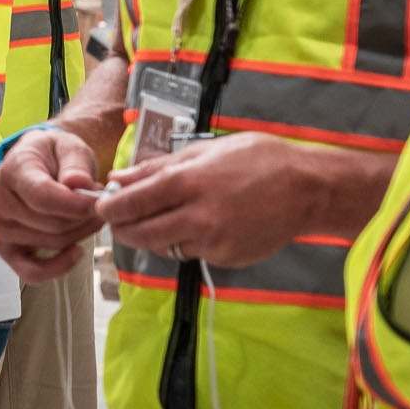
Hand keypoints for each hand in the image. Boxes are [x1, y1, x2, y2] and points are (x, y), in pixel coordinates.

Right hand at [0, 126, 107, 280]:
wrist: (34, 164)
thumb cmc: (53, 156)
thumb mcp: (68, 147)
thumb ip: (75, 163)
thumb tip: (78, 183)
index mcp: (13, 170)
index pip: (42, 197)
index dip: (76, 205)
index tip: (101, 202)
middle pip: (52, 224)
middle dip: (84, 218)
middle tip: (101, 206)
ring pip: (51, 243)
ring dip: (79, 234)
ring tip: (90, 216)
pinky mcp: (5, 248)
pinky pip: (30, 271)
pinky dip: (57, 267)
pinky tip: (76, 252)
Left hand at [96, 131, 316, 266]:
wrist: (308, 190)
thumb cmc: (258, 160)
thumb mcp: (206, 150)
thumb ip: (159, 167)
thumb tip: (120, 177)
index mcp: (189, 182)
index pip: (133, 202)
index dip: (111, 208)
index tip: (101, 207)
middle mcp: (198, 216)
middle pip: (142, 232)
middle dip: (123, 229)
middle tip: (118, 221)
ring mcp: (213, 241)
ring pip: (165, 246)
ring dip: (152, 237)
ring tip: (157, 220)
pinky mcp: (226, 258)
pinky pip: (193, 253)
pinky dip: (186, 242)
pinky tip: (197, 226)